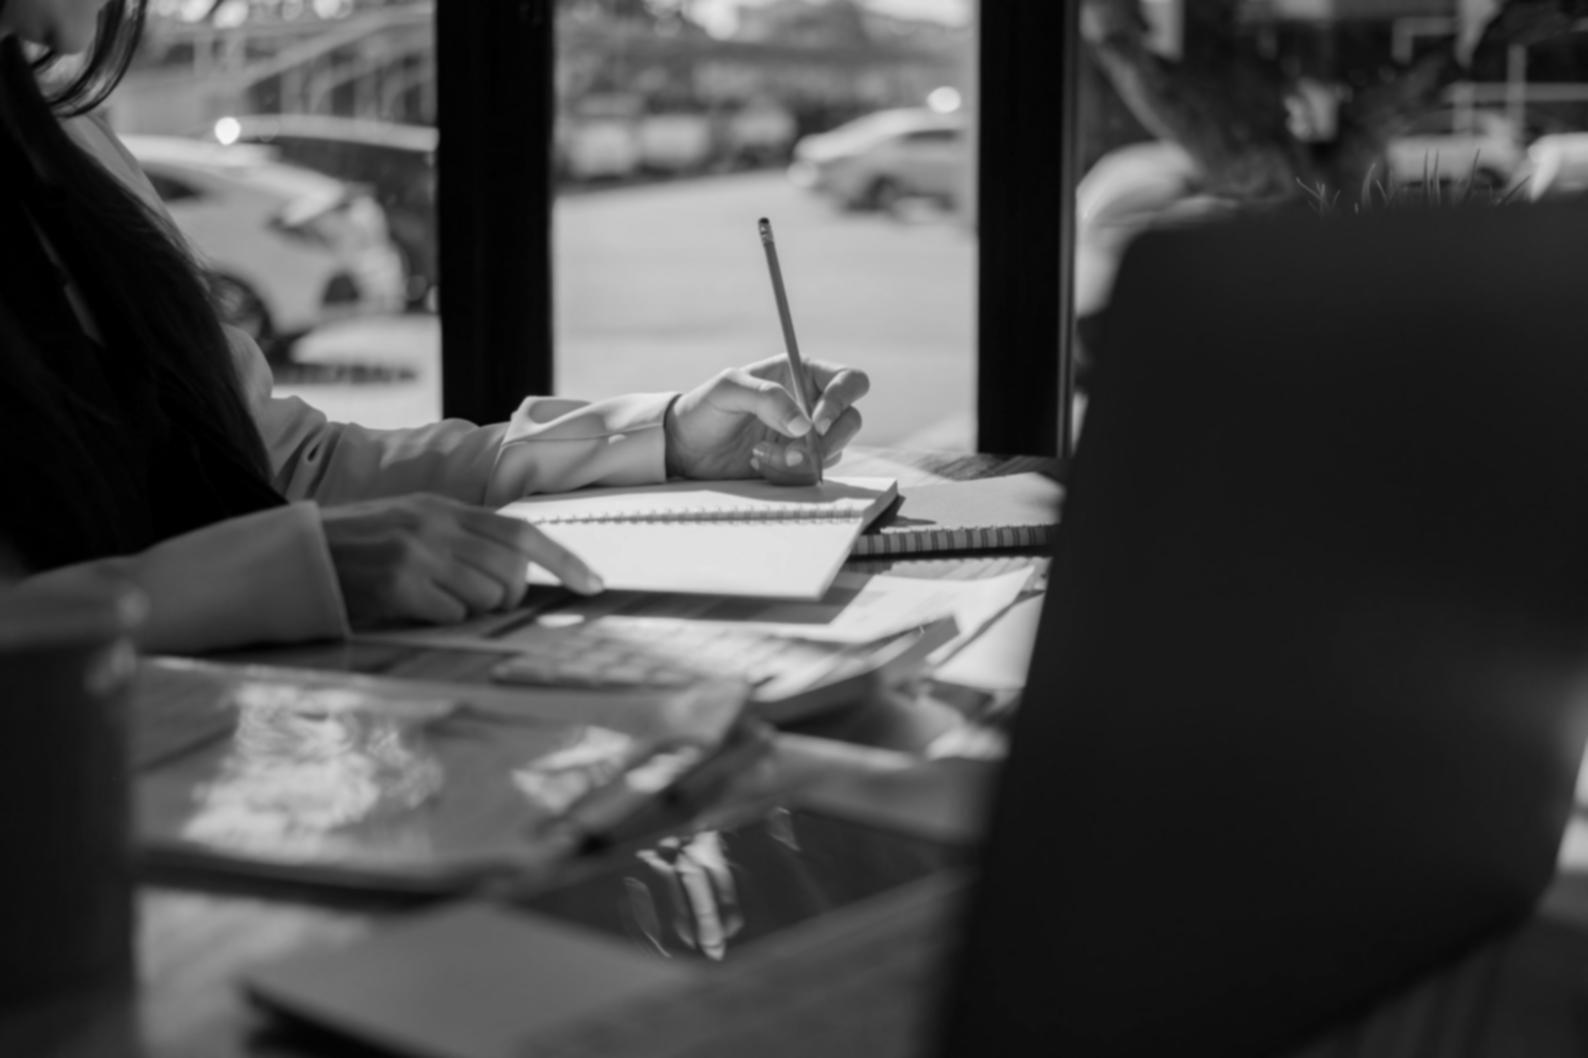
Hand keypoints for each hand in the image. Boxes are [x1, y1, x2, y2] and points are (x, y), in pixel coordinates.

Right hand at [320, 494, 602, 627]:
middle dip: (509, 596)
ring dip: (473, 609)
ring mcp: (418, 553)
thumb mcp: (412, 525)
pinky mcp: (398, 584)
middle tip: (480, 601)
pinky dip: (444, 620)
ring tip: (435, 601)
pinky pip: (452, 614)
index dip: (563, 560)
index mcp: (444, 508)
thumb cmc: (358, 550)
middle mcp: (436, 525)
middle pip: (511, 571)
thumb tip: (516, 572)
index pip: (522, 532)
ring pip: (486, 595)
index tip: (594, 584)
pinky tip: (413, 610)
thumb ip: (461, 538)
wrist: (295, 557)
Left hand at [664, 355, 868, 483]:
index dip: (841, 401)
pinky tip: (758, 465)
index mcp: (801, 373)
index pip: (848, 380)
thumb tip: (804, 425)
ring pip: (833, 452)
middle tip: (793, 452)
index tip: (815, 424)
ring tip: (758, 455)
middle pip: (851, 420)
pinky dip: (788, 475)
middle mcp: (811, 403)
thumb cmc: (704, 408)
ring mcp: (808, 437)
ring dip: (798, 461)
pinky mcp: (799, 464)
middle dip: (827, 441)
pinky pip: (813, 474)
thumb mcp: (728, 390)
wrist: (686, 449)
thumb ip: (767, 397)